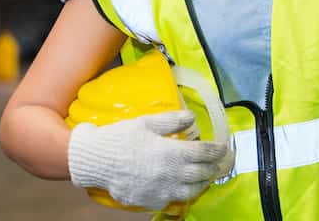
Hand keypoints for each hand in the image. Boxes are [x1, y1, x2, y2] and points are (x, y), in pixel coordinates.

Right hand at [67, 110, 233, 209]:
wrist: (95, 160)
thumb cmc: (121, 138)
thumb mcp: (147, 122)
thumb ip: (172, 121)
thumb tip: (191, 118)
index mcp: (171, 152)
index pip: (203, 153)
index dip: (216, 150)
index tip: (223, 148)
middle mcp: (170, 174)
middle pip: (201, 173)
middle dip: (213, 167)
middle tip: (218, 163)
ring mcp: (161, 190)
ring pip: (191, 191)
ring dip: (202, 183)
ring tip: (205, 177)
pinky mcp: (150, 201)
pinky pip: (173, 200)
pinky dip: (182, 194)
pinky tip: (183, 188)